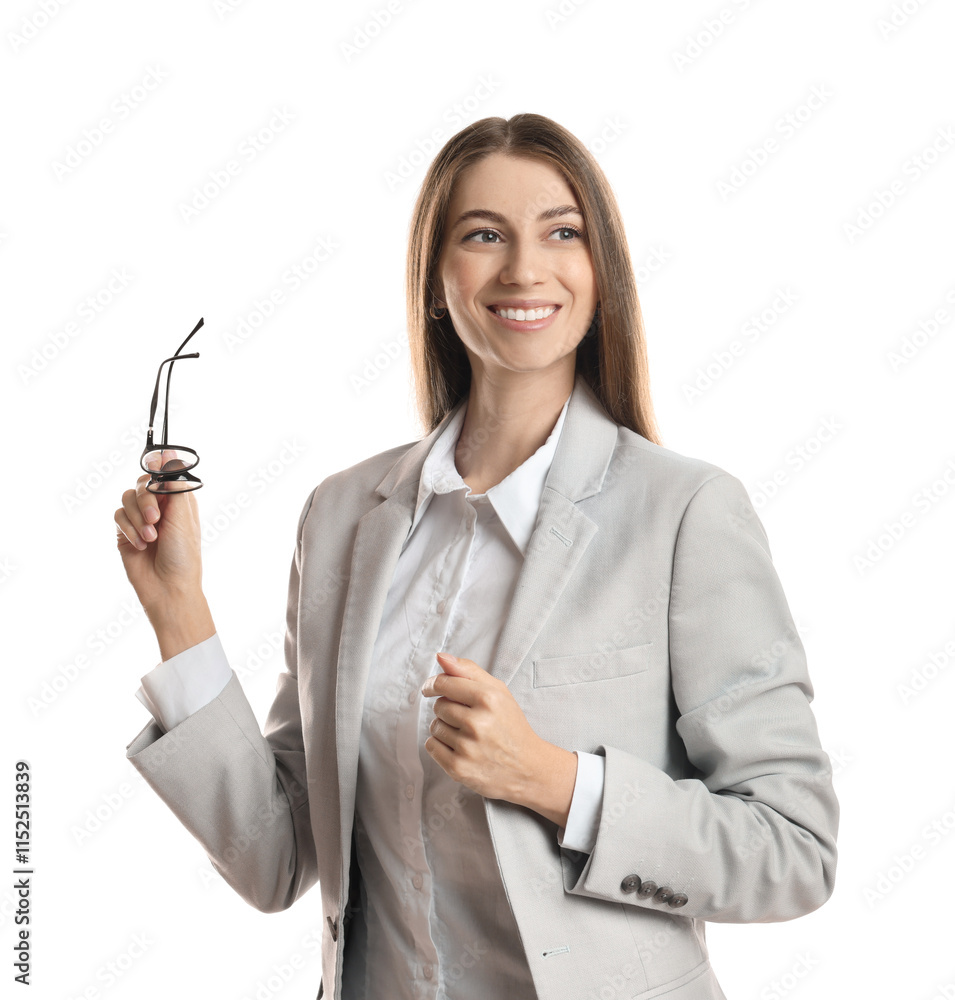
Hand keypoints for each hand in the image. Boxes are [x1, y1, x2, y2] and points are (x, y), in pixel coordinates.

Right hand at [114, 474, 210, 660]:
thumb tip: (169, 456)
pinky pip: (118, 516)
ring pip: (127, 498)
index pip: (162, 472)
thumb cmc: (183, 555)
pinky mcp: (125, 532)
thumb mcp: (183, 516)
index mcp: (177, 500)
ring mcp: (140, 519)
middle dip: (145, 498)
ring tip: (151, 537)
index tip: (153, 460)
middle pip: (141, 482)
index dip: (157, 465)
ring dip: (138, 517)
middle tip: (155, 518)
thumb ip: (174, 485)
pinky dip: (129, 529)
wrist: (168, 587)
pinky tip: (141, 545)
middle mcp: (159, 506)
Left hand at [421, 652, 577, 826]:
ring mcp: (467, 747)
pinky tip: (460, 748)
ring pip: (434, 726)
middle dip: (448, 709)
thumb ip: (468, 670)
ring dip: (445, 728)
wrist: (528, 768)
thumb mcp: (498, 691)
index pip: (444, 683)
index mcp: (488, 698)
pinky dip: (440, 746)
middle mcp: (477, 722)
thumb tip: (440, 656)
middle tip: (468, 718)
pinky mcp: (458, 768)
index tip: (430, 688)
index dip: (433, 684)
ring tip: (467, 735)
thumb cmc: (510, 726)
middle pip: (438, 706)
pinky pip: (431, 746)